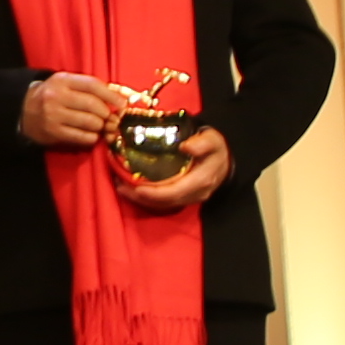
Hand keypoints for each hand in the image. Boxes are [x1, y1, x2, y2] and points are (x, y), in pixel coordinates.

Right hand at [22, 72, 125, 152]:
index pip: (93, 85)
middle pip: (94, 105)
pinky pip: (84, 137)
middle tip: (110, 118)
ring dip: (100, 126)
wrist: (23, 110)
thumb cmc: (53, 96)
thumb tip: (124, 97)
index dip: (111, 95)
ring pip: (91, 122)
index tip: (123, 104)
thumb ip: (93, 88)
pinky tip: (90, 134)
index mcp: (62, 80)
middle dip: (107, 114)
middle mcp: (56, 96)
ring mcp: (53, 115)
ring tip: (99, 125)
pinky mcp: (53, 132)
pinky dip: (92, 137)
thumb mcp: (68, 84)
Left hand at [116, 124, 230, 212]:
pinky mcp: (184, 197)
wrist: (223, 160)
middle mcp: (195, 193)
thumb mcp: (213, 140)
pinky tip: (132, 189)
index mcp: (202, 180)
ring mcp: (190, 197)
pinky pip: (164, 202)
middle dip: (142, 196)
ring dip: (141, 199)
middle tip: (121, 186)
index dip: (156, 192)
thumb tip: (186, 146)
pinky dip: (147, 198)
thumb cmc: (215, 148)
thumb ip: (202, 143)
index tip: (137, 187)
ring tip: (121, 188)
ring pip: (163, 204)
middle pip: (166, 200)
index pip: (176, 191)